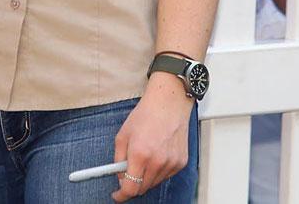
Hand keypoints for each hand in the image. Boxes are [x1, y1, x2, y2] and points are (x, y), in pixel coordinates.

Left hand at [111, 75, 193, 200]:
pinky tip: (157, 153)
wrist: (169, 103)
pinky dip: (158, 170)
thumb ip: (118, 159)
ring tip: (145, 155)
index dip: (122, 195)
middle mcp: (157, 161)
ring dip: (146, 176)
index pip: (130, 188)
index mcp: (140, 154)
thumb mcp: (123, 135)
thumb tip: (120, 176)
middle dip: (133, 183)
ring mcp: (171, 163)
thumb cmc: (146, 115)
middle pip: (142, 188)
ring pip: (154, 183)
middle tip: (128, 171)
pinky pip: (165, 175)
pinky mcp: (181, 162)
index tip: (118, 195)